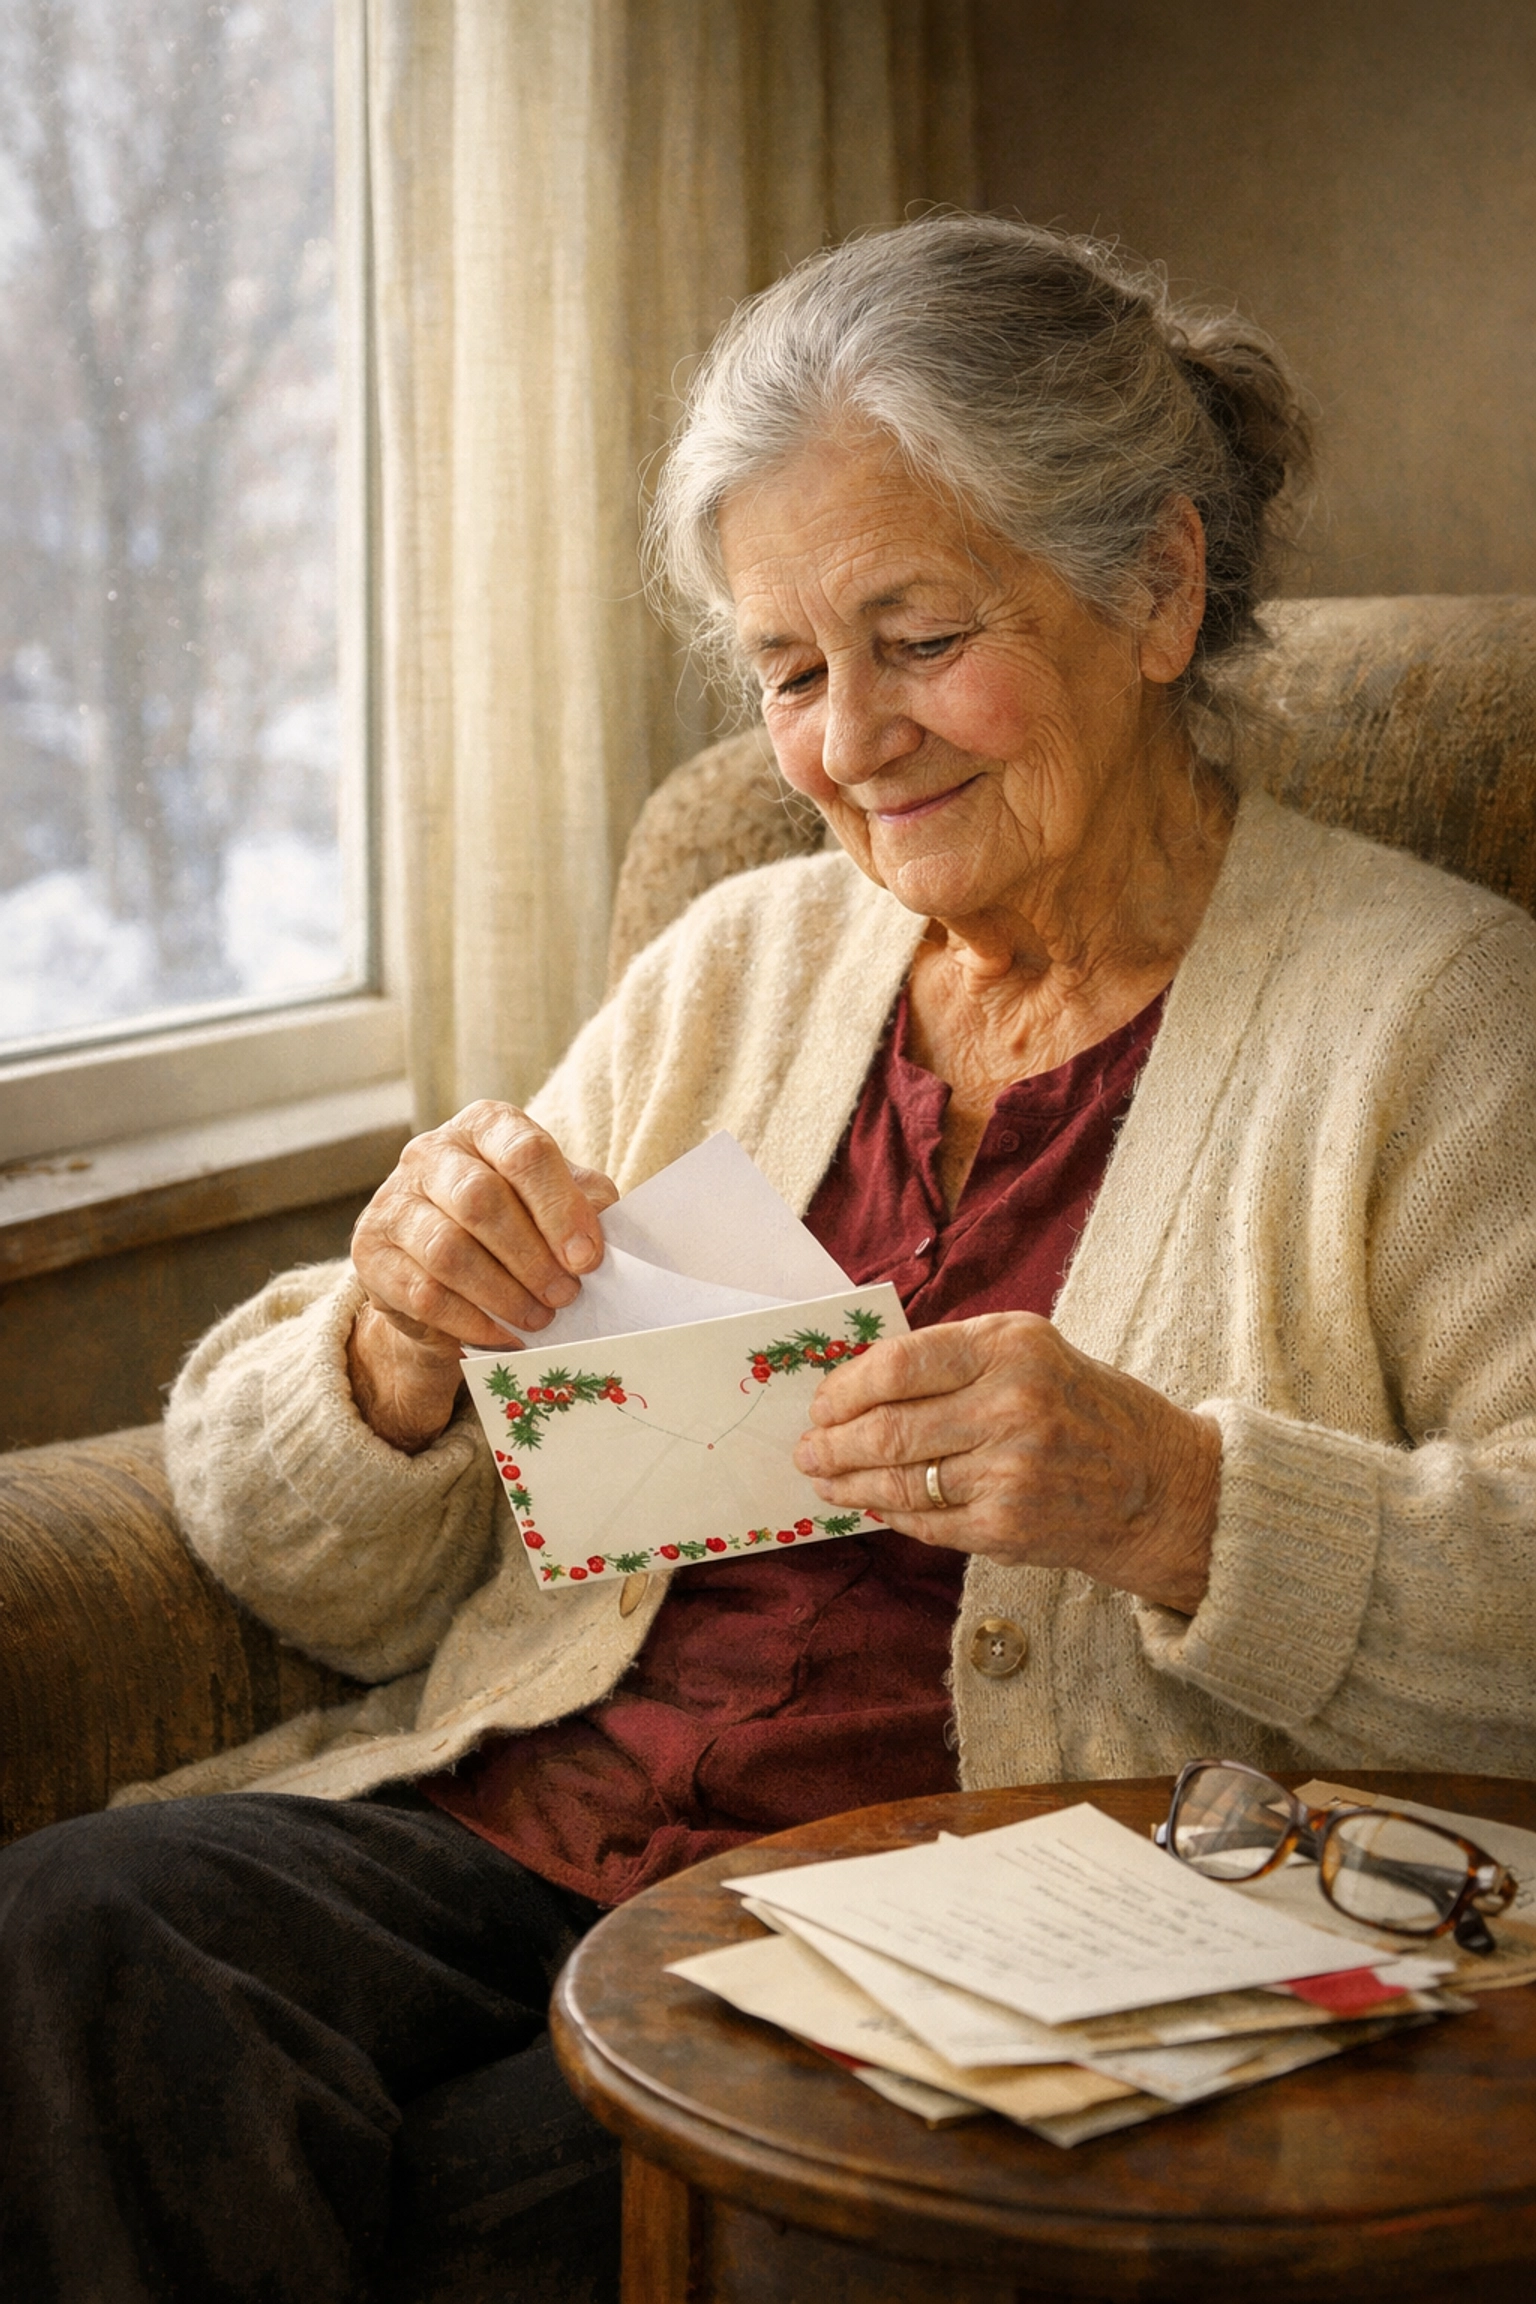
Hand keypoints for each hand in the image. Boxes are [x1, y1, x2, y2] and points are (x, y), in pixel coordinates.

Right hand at [347, 1102, 616, 1452]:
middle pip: (481, 1200)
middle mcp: (431, 1153)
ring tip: (540, 1319)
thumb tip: (604, 1230)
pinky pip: (423, 1293)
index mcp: (485, 1126)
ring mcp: (393, 1200)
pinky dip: (472, 1321)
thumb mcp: (555, 1201)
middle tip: (566, 1296)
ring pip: (449, 1251)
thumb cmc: (516, 1221)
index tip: (588, 1259)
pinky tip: (504, 1334)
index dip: (561, 1208)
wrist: (444, 1268)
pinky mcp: (371, 1252)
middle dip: (532, 1257)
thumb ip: (583, 1203)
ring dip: (504, 1293)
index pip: (525, 1151)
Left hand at [792, 1312, 1220, 1613]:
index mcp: (1011, 1347)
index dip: (846, 1387)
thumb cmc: (1084, 1409)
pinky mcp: (1007, 1527)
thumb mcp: (1031, 1351)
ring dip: (848, 1484)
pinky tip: (870, 1505)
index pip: (899, 1364)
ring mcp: (1010, 1472)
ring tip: (823, 1479)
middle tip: (807, 1448)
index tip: (822, 1402)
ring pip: (899, 1481)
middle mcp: (1012, 1405)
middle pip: (889, 1429)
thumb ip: (952, 1358)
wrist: (1160, 1486)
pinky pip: (924, 1521)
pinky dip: (888, 1514)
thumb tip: (857, 1381)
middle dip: (833, 1442)